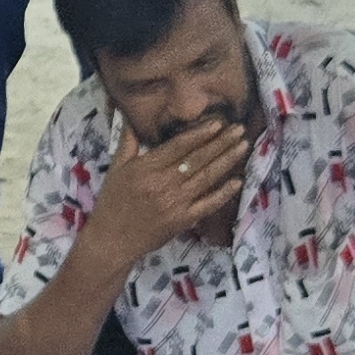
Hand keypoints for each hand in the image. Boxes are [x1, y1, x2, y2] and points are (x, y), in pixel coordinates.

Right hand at [81, 117, 247, 273]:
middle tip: (239, 129)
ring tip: (243, 146)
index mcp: (147, 168)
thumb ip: (127, 142)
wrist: (111, 240)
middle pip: (198, 159)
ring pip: (206, 177)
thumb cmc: (112, 202)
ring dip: (227, 161)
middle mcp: (163, 183)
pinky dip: (223, 193)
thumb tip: (129, 114)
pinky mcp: (182, 220)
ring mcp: (175, 203)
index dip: (200, 133)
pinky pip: (208, 204)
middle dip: (221, 142)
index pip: (179, 146)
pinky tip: (238, 181)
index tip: (218, 122)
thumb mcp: (116, 168)